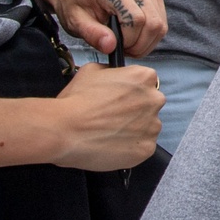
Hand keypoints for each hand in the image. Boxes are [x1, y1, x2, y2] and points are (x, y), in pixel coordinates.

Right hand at [45, 63, 164, 168]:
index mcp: (144, 77)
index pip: (146, 82)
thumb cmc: (76, 100)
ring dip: (134, 130)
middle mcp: (154, 100)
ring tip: (109, 133)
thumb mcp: (92, 70)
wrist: (66, 131)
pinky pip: (142, 147)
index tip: (119, 98)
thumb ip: (111, 71)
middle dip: (134, 110)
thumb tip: (113, 75)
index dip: (130, 91)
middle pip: (149, 105)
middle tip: (112, 117)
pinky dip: (130, 148)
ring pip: (147, 127)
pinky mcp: (146, 149)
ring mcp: (153, 126)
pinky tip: (112, 145)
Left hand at [54, 0, 167, 58]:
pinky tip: (135, 37)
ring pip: (160, 24)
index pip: (135, 19)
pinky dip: (151, 36)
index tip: (115, 48)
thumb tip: (111, 46)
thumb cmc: (76, 6)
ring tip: (128, 45)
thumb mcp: (75, 22)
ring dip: (147, 43)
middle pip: (152, 23)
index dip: (129, 41)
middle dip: (140, 45)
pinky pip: (162, 22)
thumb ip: (92, 34)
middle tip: (123, 50)